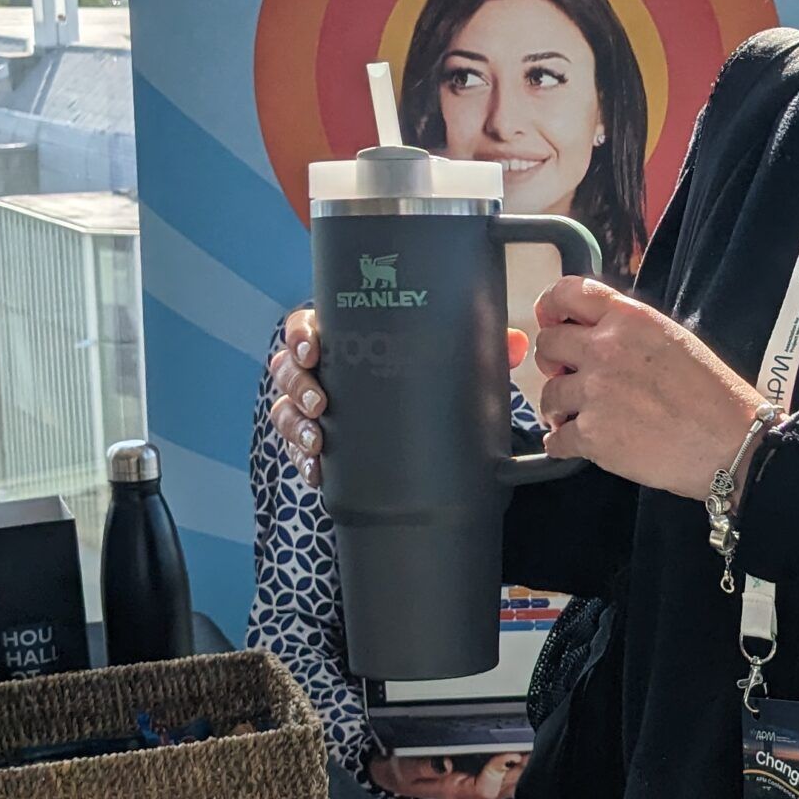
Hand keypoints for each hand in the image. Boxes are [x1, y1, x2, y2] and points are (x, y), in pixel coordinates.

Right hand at [268, 307, 531, 490]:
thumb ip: (480, 349)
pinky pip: (296, 451)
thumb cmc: (425, 380)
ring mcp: (312, 408)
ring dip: (295, 425)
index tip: (313, 349)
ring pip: (284, 410)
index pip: (307, 326)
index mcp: (344, 339)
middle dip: (298, 385)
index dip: (300, 335)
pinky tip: (317, 472)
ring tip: (317, 440)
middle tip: (319, 402)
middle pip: (287, 368)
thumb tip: (514, 342)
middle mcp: (322, 371)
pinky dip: (303, 461)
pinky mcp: (314, 443)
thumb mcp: (450, 363)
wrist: (420, 432)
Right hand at [367, 752, 524, 798]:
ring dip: (524, 771)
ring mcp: (480, 789)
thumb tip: (444, 763)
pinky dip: (519, 768)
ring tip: (535, 750)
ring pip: (510, 786)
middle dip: (520, 771)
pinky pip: (508, 780)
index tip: (509, 753)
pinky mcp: (484, 781)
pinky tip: (527, 754)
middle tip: (532, 749)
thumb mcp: (406, 769)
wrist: (396, 775)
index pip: (484, 788)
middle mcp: (471, 793)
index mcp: (455, 791)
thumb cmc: (402, 771)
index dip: (498, 772)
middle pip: (504, 788)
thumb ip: (424, 766)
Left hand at [530, 275, 766, 501]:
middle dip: (552, 362)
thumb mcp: (674, 339)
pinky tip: (577, 444)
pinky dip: (562, 443)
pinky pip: (557, 438)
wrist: (732, 443)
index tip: (549, 320)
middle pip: (548, 345)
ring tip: (577, 417)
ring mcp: (596, 393)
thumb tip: (593, 336)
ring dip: (558, 407)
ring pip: (548, 395)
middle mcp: (606, 349)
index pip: (567, 293)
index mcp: (630, 319)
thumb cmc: (714, 395)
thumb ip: (630, 330)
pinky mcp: (593, 436)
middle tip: (567, 377)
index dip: (549, 306)